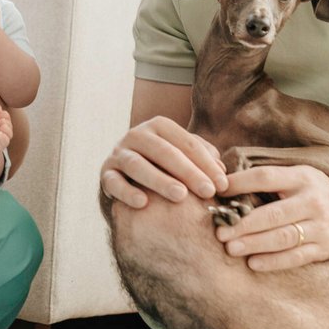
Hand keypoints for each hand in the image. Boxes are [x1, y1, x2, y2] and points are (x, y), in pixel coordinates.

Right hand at [98, 117, 229, 209]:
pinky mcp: (105, 173)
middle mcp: (136, 135)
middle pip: (164, 151)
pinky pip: (113, 182)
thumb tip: (220, 169)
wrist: (126, 176)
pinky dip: (127, 192)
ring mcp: (118, 153)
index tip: (223, 186)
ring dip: (159, 180)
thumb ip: (202, 158)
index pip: (187, 143)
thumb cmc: (163, 165)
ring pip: (137, 165)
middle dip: (188, 172)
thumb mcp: (183, 157)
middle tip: (208, 192)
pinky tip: (143, 203)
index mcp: (159, 126)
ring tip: (180, 196)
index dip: (207, 164)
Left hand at [214, 164, 328, 269]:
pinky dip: (274, 261)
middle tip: (220, 233)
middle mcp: (313, 201)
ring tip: (231, 249)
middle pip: (273, 213)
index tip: (218, 193)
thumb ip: (268, 180)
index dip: (240, 184)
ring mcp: (322, 226)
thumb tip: (223, 184)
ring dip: (254, 244)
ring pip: (283, 237)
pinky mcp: (325, 248)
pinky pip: (296, 257)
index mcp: (302, 178)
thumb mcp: (297, 176)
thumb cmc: (313, 192)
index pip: (266, 178)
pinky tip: (254, 263)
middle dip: (243, 224)